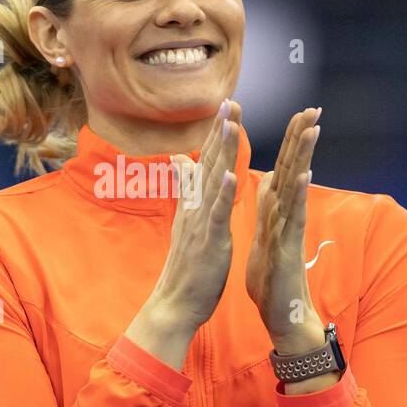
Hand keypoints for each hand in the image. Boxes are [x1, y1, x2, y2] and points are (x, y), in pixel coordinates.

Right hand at [148, 98, 243, 330]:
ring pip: (214, 181)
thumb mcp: (187, 224)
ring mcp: (201, 223)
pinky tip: (230, 175)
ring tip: (230, 124)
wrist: (174, 304)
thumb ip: (186, 191)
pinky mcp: (209, 242)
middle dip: (221, 132)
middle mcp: (196, 208)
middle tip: (231, 101)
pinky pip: (217, 215)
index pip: (207, 163)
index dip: (217, 135)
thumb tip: (180, 162)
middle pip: (209, 163)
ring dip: (222, 151)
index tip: (227, 107)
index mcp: (195, 205)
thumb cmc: (186, 268)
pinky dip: (223, 194)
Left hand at [245, 105, 324, 350]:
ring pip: (296, 187)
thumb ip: (269, 208)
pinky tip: (304, 175)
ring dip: (303, 157)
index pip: (284, 168)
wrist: (282, 316)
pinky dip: (298, 195)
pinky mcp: (287, 247)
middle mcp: (287, 216)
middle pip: (294, 169)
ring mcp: (289, 230)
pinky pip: (293, 217)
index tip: (300, 112)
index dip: (291, 141)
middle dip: (302, 139)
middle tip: (313, 108)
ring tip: (312, 130)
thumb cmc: (272, 279)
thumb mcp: (265, 236)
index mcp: (277, 211)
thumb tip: (271, 183)